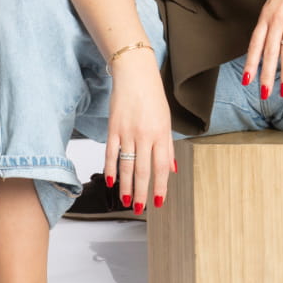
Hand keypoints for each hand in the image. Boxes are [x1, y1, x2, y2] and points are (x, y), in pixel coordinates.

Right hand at [104, 53, 173, 214]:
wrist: (135, 75)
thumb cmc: (153, 97)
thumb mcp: (166, 121)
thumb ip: (168, 147)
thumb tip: (172, 169)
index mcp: (161, 134)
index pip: (161, 167)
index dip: (160, 186)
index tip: (158, 201)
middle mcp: (145, 135)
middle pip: (143, 170)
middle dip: (141, 192)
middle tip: (139, 208)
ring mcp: (128, 132)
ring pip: (126, 165)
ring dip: (126, 185)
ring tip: (126, 200)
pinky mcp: (113, 128)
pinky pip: (111, 153)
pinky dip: (110, 169)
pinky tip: (111, 181)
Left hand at [244, 0, 282, 100]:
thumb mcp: (275, 4)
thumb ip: (270, 23)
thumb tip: (266, 44)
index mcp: (265, 16)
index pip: (255, 44)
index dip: (250, 63)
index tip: (247, 81)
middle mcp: (276, 19)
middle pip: (269, 52)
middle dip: (266, 75)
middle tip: (265, 94)